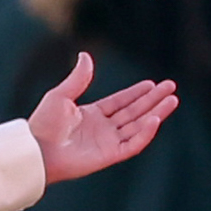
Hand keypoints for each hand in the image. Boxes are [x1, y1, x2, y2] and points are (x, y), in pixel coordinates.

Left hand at [28, 52, 177, 183]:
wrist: (37, 150)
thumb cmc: (44, 124)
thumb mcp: (61, 95)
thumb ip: (79, 78)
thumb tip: (86, 55)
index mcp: (91, 115)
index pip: (120, 103)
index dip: (137, 93)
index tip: (152, 84)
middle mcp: (102, 129)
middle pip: (134, 113)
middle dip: (153, 100)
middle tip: (171, 87)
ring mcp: (107, 143)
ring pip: (138, 126)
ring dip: (156, 113)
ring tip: (172, 100)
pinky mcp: (109, 156)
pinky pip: (132, 144)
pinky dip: (145, 133)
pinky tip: (155, 119)